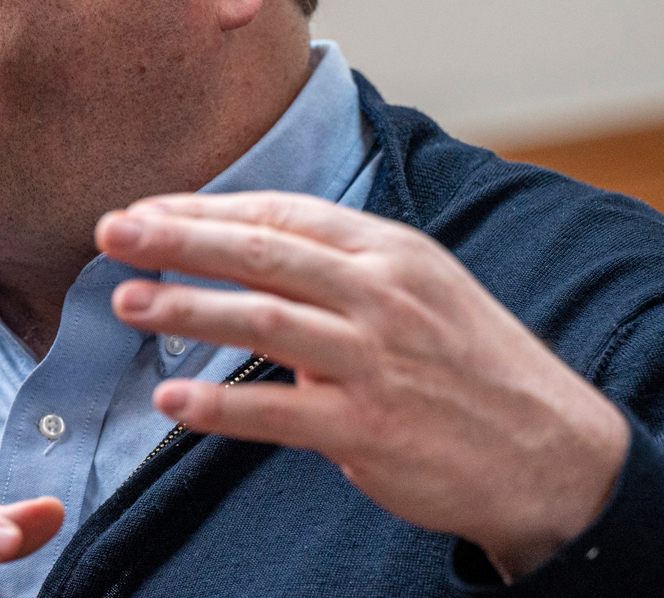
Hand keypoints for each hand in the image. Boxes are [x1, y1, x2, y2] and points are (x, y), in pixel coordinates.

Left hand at [95, 192, 627, 581]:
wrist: (551, 452)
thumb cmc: (467, 363)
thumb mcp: (417, 286)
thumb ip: (338, 264)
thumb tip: (246, 244)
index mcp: (387, 251)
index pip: (278, 216)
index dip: (204, 211)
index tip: (144, 210)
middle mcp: (380, 295)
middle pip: (261, 254)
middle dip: (179, 239)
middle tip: (112, 232)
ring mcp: (375, 361)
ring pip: (264, 321)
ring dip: (187, 309)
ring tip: (127, 302)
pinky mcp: (369, 428)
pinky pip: (279, 412)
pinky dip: (221, 406)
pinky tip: (172, 399)